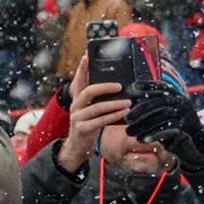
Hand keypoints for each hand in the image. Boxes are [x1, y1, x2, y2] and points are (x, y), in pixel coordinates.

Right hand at [58, 52, 129, 173]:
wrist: (77, 147)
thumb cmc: (89, 126)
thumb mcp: (91, 111)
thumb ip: (99, 100)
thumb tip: (120, 88)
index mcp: (77, 100)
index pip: (78, 81)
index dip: (82, 68)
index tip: (86, 56)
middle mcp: (75, 106)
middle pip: (87, 92)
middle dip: (103, 87)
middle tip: (119, 86)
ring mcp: (77, 118)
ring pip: (96, 107)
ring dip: (113, 104)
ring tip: (128, 102)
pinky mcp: (82, 129)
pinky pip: (100, 121)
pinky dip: (114, 116)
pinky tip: (125, 113)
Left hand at [126, 80, 203, 177]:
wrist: (195, 139)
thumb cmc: (173, 123)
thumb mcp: (165, 110)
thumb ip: (153, 103)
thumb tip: (132, 96)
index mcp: (177, 95)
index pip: (162, 87)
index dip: (148, 85)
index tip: (133, 87)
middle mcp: (182, 102)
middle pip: (158, 103)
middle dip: (140, 110)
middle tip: (127, 119)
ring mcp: (185, 114)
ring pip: (161, 116)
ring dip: (143, 125)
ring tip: (129, 132)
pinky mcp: (186, 127)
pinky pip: (167, 130)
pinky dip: (153, 135)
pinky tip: (142, 139)